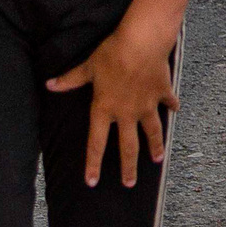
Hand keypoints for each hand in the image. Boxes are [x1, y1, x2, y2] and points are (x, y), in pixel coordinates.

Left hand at [44, 22, 176, 188]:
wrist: (141, 43)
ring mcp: (147, 105)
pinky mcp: (162, 93)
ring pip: (152, 132)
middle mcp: (126, 113)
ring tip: (157, 160)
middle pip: (128, 147)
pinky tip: (175, 110)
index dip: (93, 164)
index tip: (92, 182)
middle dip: (128, 168)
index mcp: (105, 109)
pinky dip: (172, 106)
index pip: (96, 143)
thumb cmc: (112, 53)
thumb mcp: (88, 67)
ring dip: (155, 146)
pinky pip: (168, 102)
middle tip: (129, 183)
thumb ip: (70, 80)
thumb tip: (50, 85)